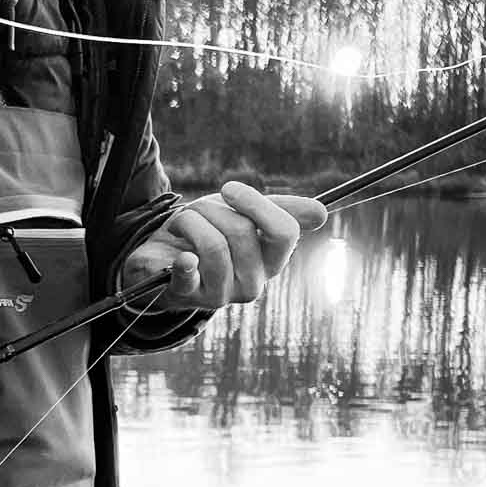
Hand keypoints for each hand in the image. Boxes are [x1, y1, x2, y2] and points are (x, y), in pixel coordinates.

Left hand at [122, 181, 327, 309]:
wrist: (163, 257)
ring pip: (213, 246)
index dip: (256, 204)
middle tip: (196, 210)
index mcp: (273, 262)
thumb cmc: (210, 232)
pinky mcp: (187, 296)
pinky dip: (185, 263)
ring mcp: (221, 295)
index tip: (229, 189)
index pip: (284, 232)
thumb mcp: (246, 214)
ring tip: (181, 224)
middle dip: (212, 210)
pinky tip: (182, 256)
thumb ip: (282, 210)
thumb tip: (322, 213)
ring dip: (190, 221)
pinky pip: (190, 276)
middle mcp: (252, 284)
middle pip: (242, 233)